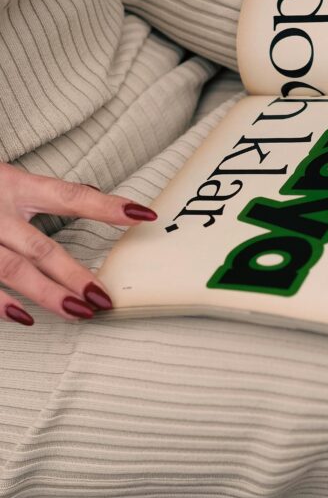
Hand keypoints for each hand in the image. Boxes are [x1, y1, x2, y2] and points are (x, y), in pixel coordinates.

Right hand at [0, 163, 156, 324]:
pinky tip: (22, 318)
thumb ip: (37, 194)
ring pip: (9, 269)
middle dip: (73, 275)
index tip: (144, 215)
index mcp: (12, 183)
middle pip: (38, 246)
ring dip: (45, 295)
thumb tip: (92, 198)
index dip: (107, 205)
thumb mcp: (5, 178)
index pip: (69, 194)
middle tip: (105, 298)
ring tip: (78, 313)